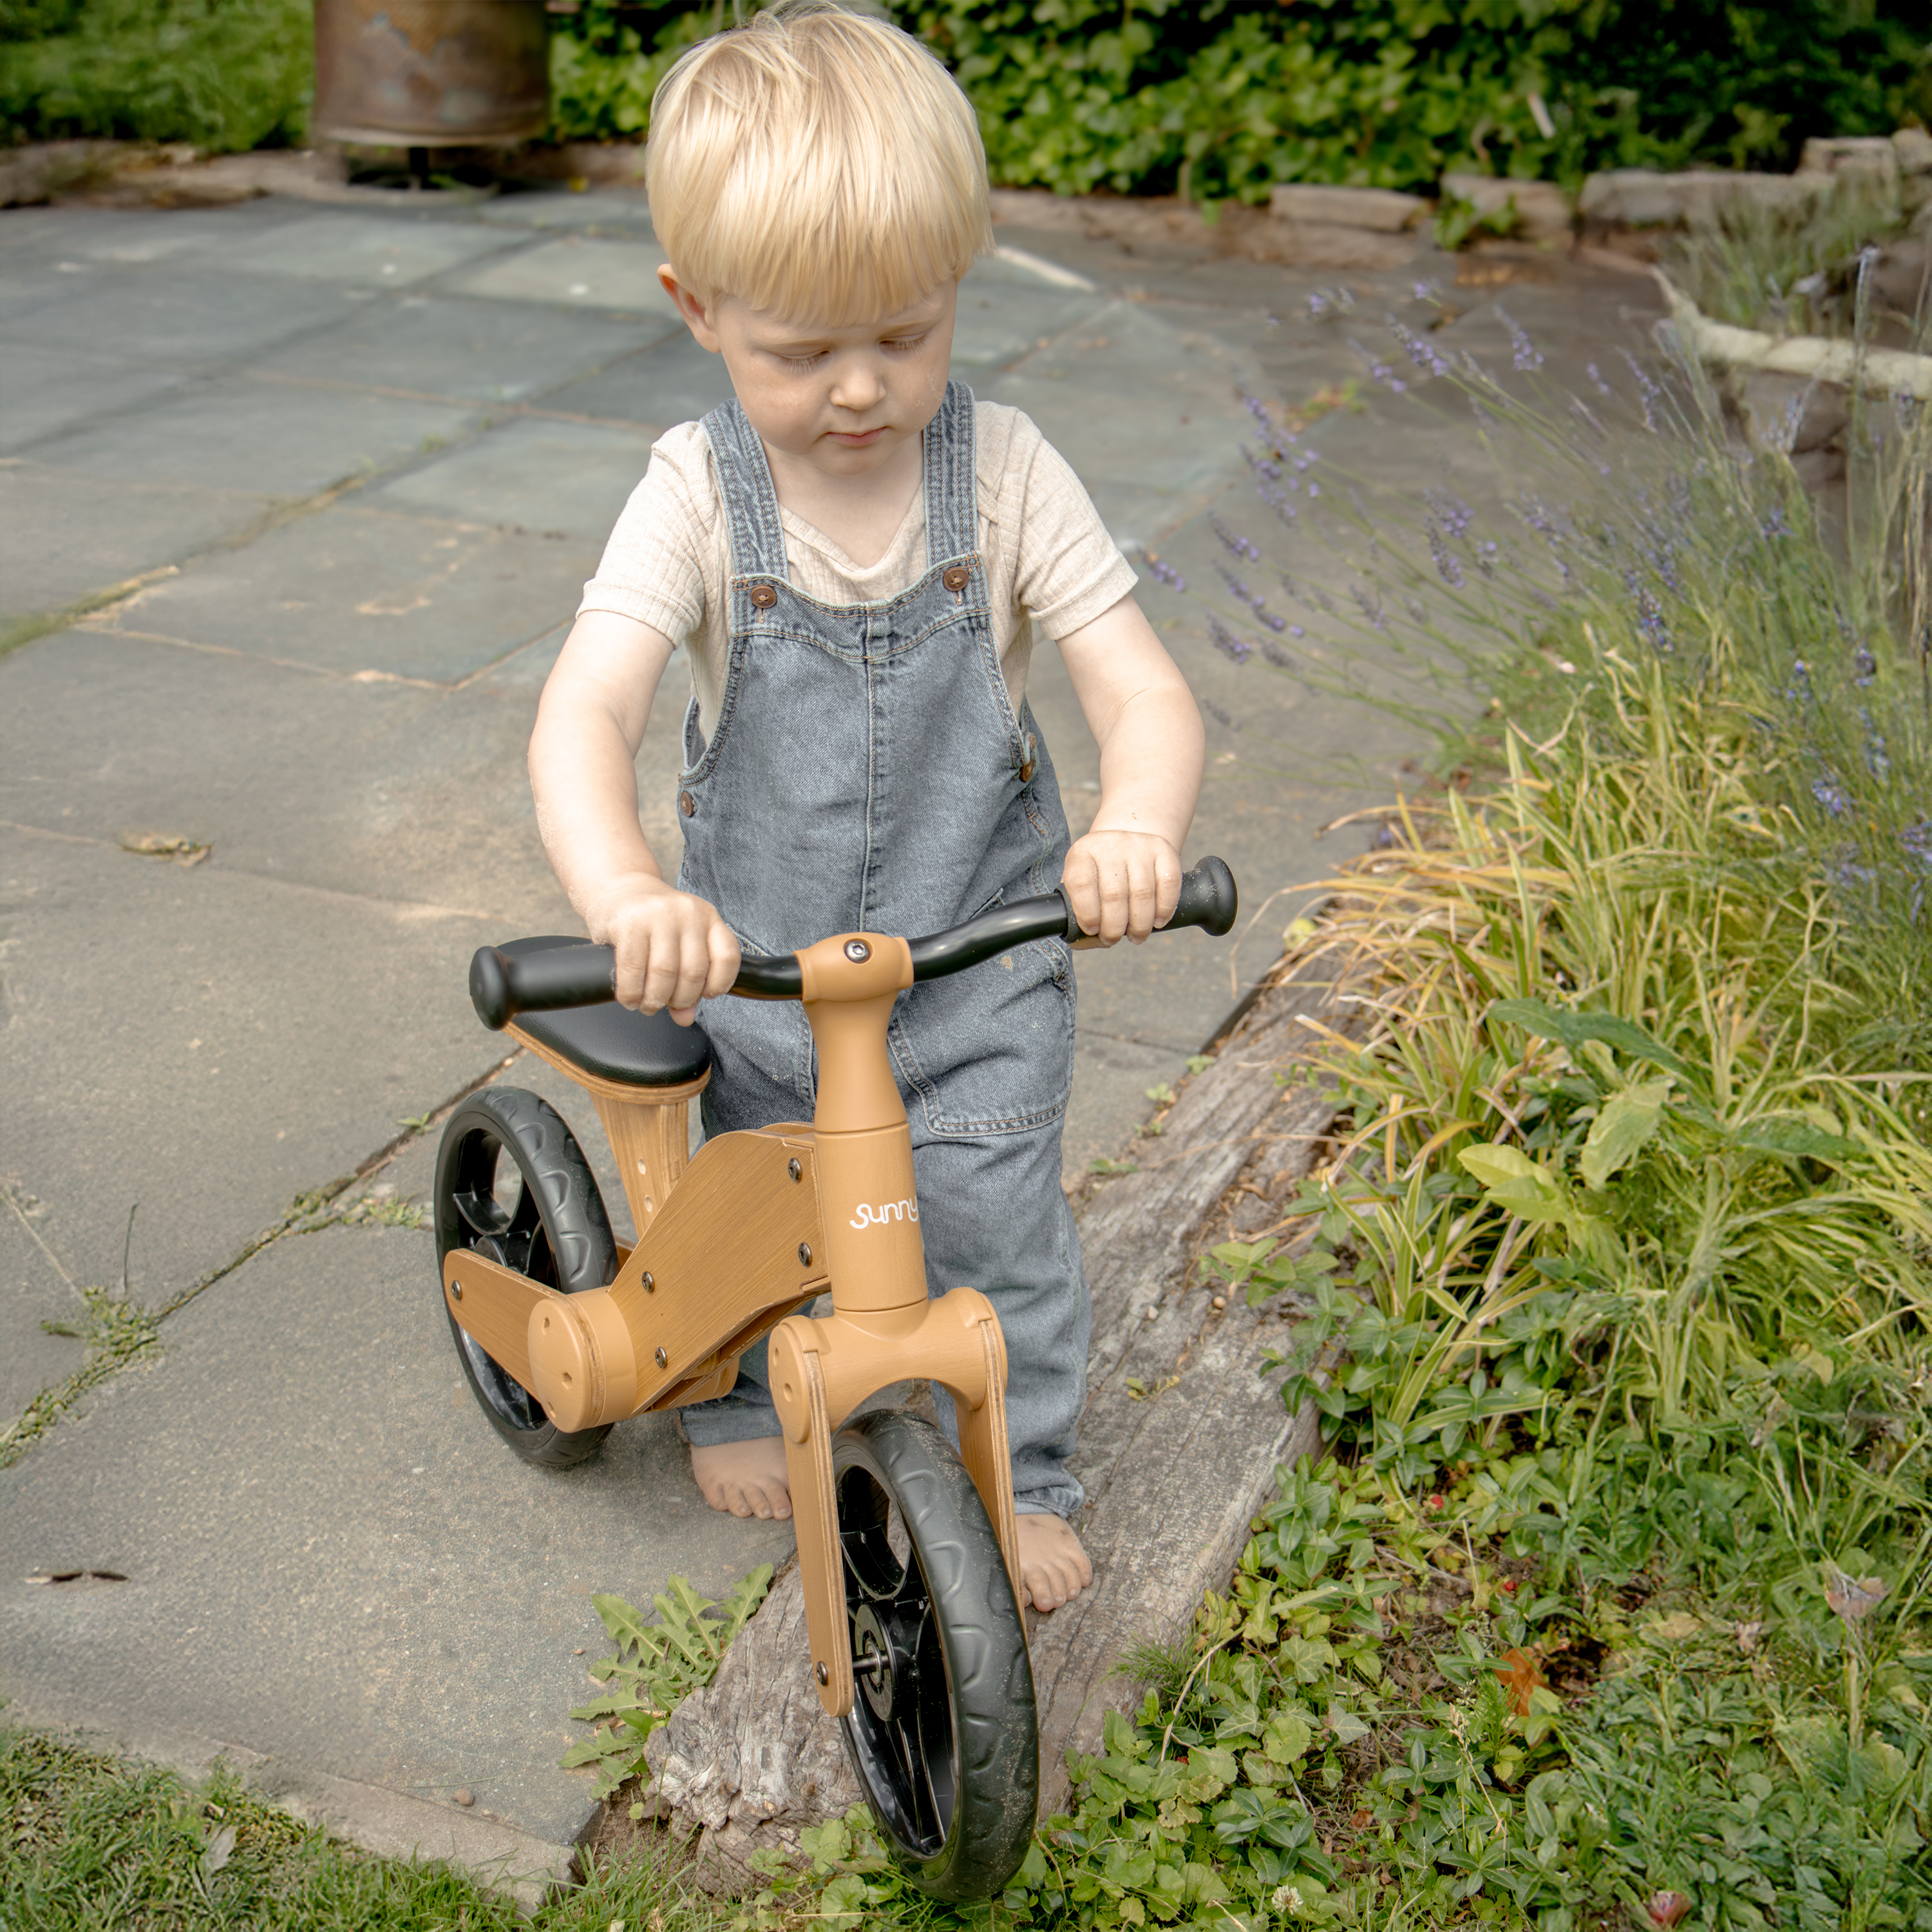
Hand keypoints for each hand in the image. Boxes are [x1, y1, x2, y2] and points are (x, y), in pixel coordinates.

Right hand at [582, 873, 739, 1023]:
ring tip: (647, 1005)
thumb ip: (689, 980)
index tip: (703, 996)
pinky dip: (632, 992)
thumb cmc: (652, 922)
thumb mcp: (679, 943)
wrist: (619, 888)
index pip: (727, 957)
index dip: (718, 985)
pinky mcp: (629, 923)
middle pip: (693, 972)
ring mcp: (658, 915)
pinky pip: (634, 969)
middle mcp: (688, 912)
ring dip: (655, 999)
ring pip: (665, 973)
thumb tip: (685, 1018)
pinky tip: (630, 998)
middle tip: (665, 1005)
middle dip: (680, 999)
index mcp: (709, 917)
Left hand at [1060, 831, 1182, 944]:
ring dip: (1140, 924)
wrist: (1125, 846)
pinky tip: (1158, 921)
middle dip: (1114, 926)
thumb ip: (1076, 916)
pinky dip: (1165, 908)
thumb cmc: (1099, 876)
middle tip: (1114, 938)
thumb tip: (1083, 942)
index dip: (1087, 913)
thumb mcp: (1079, 888)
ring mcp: (1138, 845)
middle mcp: (1110, 845)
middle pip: (1114, 893)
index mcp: (1082, 854)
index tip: (1093, 930)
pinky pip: (1169, 883)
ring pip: (1142, 892)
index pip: (1082, 884)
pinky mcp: (1163, 850)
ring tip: (1137, 936)